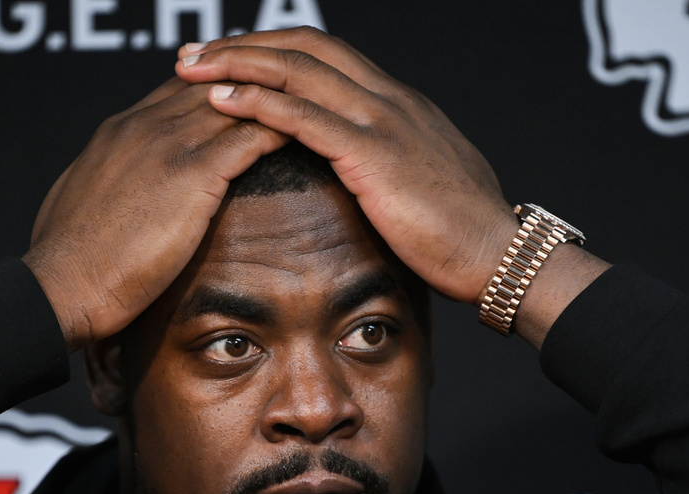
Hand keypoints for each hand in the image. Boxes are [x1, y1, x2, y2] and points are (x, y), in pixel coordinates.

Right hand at [23, 78, 286, 350]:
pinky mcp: (190, 175)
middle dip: (256, 82)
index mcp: (118, 132)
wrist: (59, 287)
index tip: (250, 93)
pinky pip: (249, 137)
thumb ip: (108, 185)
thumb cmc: (69, 262)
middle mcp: (143, 126)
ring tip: (315, 105)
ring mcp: (166, 145)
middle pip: (215, 84)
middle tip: (297, 87)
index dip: (220, 87)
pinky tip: (310, 134)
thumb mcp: (84, 205)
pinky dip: (281, 128)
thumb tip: (121, 196)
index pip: (180, 90)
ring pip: (237, 101)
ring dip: (276, 100)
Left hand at [174, 28, 516, 304]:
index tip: (231, 59)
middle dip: (245, 45)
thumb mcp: (421, 180)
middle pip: (305, 47)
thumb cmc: (461, 230)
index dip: (274, 50)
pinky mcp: (373, 154)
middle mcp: (387, 99)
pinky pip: (304, 116)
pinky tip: (221, 102)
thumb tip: (363, 168)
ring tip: (191, 68)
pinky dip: (257, 102)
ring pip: (298, 70)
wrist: (497, 253)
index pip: (326, 55)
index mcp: (397, 104)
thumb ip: (390, 162)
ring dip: (238, 64)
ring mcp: (381, 121)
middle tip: (193, 55)